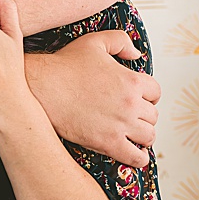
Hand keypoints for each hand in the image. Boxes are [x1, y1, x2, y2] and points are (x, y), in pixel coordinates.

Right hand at [28, 30, 159, 168]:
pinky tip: (134, 154)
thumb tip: (136, 54)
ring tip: (134, 135)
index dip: (148, 96)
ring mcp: (121, 125)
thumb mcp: (95, 42)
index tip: (141, 100)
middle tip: (133, 117)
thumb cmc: (65, 66)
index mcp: (132, 81)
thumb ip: (121, 41)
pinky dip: (139, 158)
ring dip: (143, 136)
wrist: (43, 87)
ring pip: (148, 136)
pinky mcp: (108, 143)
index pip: (155, 92)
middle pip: (152, 115)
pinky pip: (135, 157)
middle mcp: (131, 104)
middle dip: (144, 116)